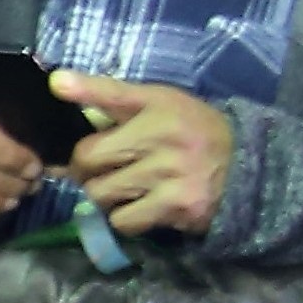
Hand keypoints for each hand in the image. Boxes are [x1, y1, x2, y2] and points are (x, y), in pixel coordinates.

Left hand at [64, 73, 235, 236]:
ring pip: (100, 193)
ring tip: (131, 186)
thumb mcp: (157, 103)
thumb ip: (109, 96)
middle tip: (107, 167)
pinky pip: (123, 220)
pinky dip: (126, 218)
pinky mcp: (180, 205)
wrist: (245, 167)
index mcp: (159, 105)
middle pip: (87, 159)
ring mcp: (173, 172)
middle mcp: (166, 135)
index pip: (114, 94)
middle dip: (88, 168)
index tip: (57, 83)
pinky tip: (146, 204)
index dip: (83, 89)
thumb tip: (57, 82)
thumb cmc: (187, 131)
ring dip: (107, 196)